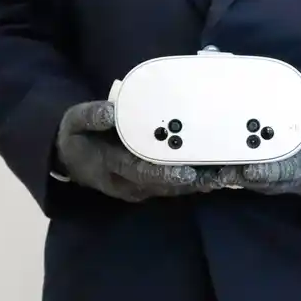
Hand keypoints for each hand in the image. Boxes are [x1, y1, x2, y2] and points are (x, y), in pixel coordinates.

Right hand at [55, 100, 209, 201]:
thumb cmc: (76, 136)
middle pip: (165, 185)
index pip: (140, 172)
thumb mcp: (74, 122)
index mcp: (110, 167)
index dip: (164, 172)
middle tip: (222, 173)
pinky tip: (220, 173)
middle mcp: (128, 184)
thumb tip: (111, 110)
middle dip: (193, 181)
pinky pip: (176, 187)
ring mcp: (141, 189)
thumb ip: (91, 116)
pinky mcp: (151, 187)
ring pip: (174, 189)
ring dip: (201, 183)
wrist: (71, 159)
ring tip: (229, 173)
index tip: (187, 170)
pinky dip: (197, 181)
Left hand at [211, 102, 300, 195]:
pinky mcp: (288, 181)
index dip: (270, 171)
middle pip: (273, 183)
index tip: (249, 169)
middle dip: (245, 178)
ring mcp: (298, 183)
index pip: (294, 169)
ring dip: (241, 181)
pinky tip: (225, 169)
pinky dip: (246, 178)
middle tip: (219, 170)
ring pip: (265, 186)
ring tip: (214, 171)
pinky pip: (265, 183)